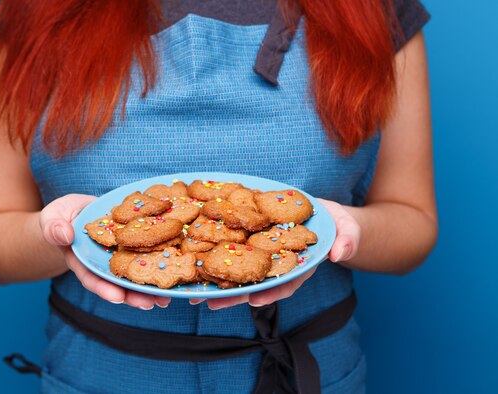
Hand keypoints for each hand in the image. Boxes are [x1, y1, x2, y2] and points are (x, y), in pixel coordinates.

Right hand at [40, 194, 170, 309]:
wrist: (79, 211)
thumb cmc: (63, 216)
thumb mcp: (54, 217)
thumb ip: (54, 227)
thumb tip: (64, 235)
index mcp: (83, 262)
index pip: (92, 278)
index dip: (104, 288)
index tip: (117, 297)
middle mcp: (103, 266)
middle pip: (118, 284)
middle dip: (133, 295)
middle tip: (148, 304)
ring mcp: (119, 258)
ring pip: (135, 276)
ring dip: (149, 289)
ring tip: (165, 298)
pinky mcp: (134, 246)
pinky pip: (147, 256)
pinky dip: (159, 265)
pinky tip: (174, 272)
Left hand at [190, 198, 359, 309]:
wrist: (322, 213)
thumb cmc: (336, 223)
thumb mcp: (347, 229)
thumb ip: (346, 240)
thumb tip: (340, 253)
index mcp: (298, 268)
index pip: (284, 284)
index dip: (270, 293)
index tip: (255, 301)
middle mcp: (277, 265)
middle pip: (254, 283)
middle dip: (232, 294)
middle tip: (209, 302)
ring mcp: (263, 254)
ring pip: (238, 270)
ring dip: (216, 281)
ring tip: (193, 291)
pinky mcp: (251, 239)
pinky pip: (231, 247)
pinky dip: (214, 254)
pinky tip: (195, 258)